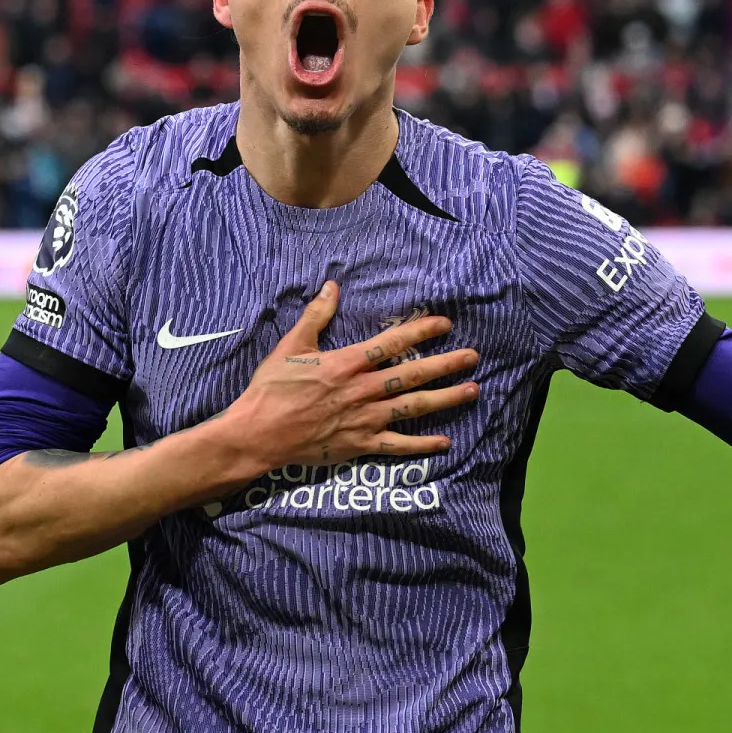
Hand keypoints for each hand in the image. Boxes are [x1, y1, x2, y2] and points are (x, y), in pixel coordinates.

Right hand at [222, 280, 480, 469]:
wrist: (259, 433)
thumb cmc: (272, 388)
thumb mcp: (291, 345)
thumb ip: (316, 316)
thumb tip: (332, 286)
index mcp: (347, 363)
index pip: (392, 344)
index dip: (421, 331)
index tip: (445, 323)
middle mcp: (362, 390)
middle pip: (412, 375)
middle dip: (446, 365)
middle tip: (473, 357)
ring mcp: (364, 420)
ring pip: (413, 407)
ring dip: (445, 399)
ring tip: (472, 390)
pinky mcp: (360, 445)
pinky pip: (397, 446)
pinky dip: (422, 445)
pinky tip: (444, 441)